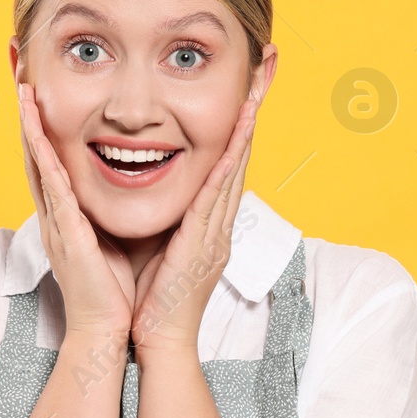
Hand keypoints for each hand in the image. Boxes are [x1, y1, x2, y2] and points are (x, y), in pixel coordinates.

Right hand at [19, 83, 135, 339]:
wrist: (108, 334)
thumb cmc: (116, 293)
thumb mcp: (115, 240)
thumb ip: (114, 213)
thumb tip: (135, 187)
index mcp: (69, 215)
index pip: (53, 159)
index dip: (44, 124)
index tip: (39, 88)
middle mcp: (56, 213)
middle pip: (36, 152)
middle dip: (27, 113)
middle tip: (18, 71)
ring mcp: (56, 222)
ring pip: (37, 162)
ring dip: (28, 123)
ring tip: (21, 85)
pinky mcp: (65, 233)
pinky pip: (51, 186)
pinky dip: (41, 154)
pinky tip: (34, 129)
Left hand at [131, 92, 256, 352]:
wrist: (158, 343)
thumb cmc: (151, 301)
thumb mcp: (160, 248)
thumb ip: (166, 220)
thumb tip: (156, 194)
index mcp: (208, 226)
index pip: (226, 165)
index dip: (237, 127)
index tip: (245, 91)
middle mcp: (219, 226)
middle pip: (239, 159)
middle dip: (252, 115)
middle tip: (265, 74)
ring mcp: (216, 235)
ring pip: (234, 171)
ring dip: (246, 130)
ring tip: (256, 93)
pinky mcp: (204, 246)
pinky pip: (216, 198)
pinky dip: (227, 166)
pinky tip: (234, 140)